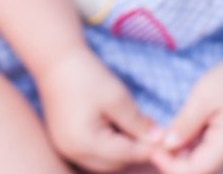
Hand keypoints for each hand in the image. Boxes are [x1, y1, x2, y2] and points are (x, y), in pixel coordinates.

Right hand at [35, 46, 159, 172]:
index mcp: (84, 143)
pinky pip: (91, 153)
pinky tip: (118, 129)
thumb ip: (138, 123)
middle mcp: (72, 152)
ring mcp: (66, 148)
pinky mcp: (64, 141)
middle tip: (154, 136)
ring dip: (122, 150)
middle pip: (114, 164)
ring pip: (103, 161)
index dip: (149, 148)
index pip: (126, 154)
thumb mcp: (117, 98)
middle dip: (135, 151)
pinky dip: (108, 146)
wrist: (54, 59)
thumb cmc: (85, 75)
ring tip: (137, 130)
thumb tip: (160, 140)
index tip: (168, 141)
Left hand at [148, 55, 222, 173]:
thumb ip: (186, 123)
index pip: (198, 170)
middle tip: (153, 141)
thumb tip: (166, 146)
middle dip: (174, 161)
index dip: (171, 166)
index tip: (151, 149)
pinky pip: (211, 157)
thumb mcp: (203, 96)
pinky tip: (179, 134)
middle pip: (201, 171)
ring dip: (182, 156)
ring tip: (164, 136)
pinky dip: (193, 150)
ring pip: (205, 166)